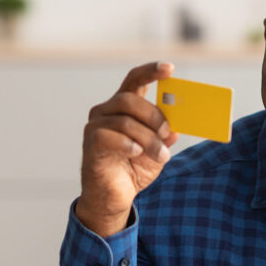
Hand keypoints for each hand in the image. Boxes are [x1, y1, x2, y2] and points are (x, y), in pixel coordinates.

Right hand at [75, 62, 178, 236]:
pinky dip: (128, 144)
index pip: (135, 80)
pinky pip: (109, 136)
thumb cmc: (134, 169)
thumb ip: (166, 136)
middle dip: (155, 116)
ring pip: (125, 121)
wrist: (115, 197)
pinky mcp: (90, 144)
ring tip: (160, 155)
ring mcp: (95, 126)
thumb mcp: (158, 151)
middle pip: (130, 100)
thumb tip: (176, 127)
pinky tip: (136, 153)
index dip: (151, 71)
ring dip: (148, 138)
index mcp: (124, 107)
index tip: (170, 69)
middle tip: (168, 133)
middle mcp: (107, 112)